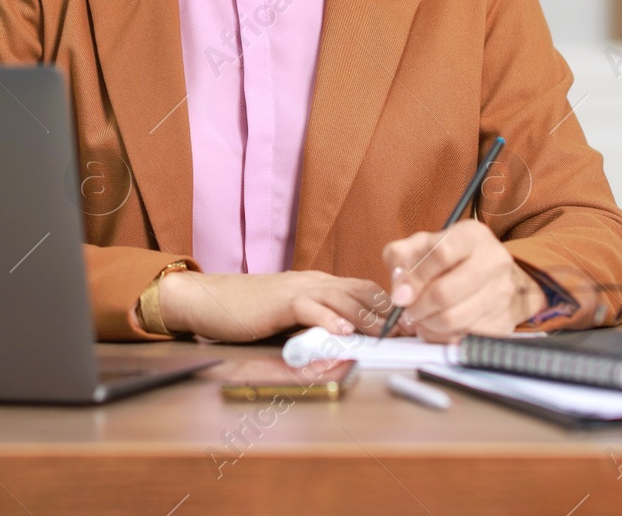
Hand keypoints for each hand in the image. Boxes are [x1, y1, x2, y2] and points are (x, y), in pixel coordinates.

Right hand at [155, 269, 401, 342]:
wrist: (212, 299)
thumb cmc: (250, 311)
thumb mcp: (292, 316)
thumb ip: (318, 323)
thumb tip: (346, 340)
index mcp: (320, 284)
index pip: (364, 289)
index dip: (389, 306)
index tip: (408, 324)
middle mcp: (314, 281)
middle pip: (361, 292)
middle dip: (388, 313)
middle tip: (410, 331)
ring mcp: (298, 288)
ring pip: (342, 298)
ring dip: (367, 317)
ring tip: (387, 334)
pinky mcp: (280, 300)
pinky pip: (309, 307)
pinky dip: (327, 318)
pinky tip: (342, 331)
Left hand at [380, 220, 547, 343]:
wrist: (494, 275)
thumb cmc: (452, 257)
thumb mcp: (423, 245)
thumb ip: (401, 258)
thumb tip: (400, 292)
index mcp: (472, 236)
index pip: (442, 253)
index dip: (415, 278)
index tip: (400, 295)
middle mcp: (494, 261)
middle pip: (444, 293)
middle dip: (417, 307)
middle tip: (408, 311)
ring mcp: (503, 292)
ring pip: (453, 320)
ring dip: (427, 325)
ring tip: (421, 319)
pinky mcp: (505, 321)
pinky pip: (463, 338)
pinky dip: (443, 338)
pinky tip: (438, 328)